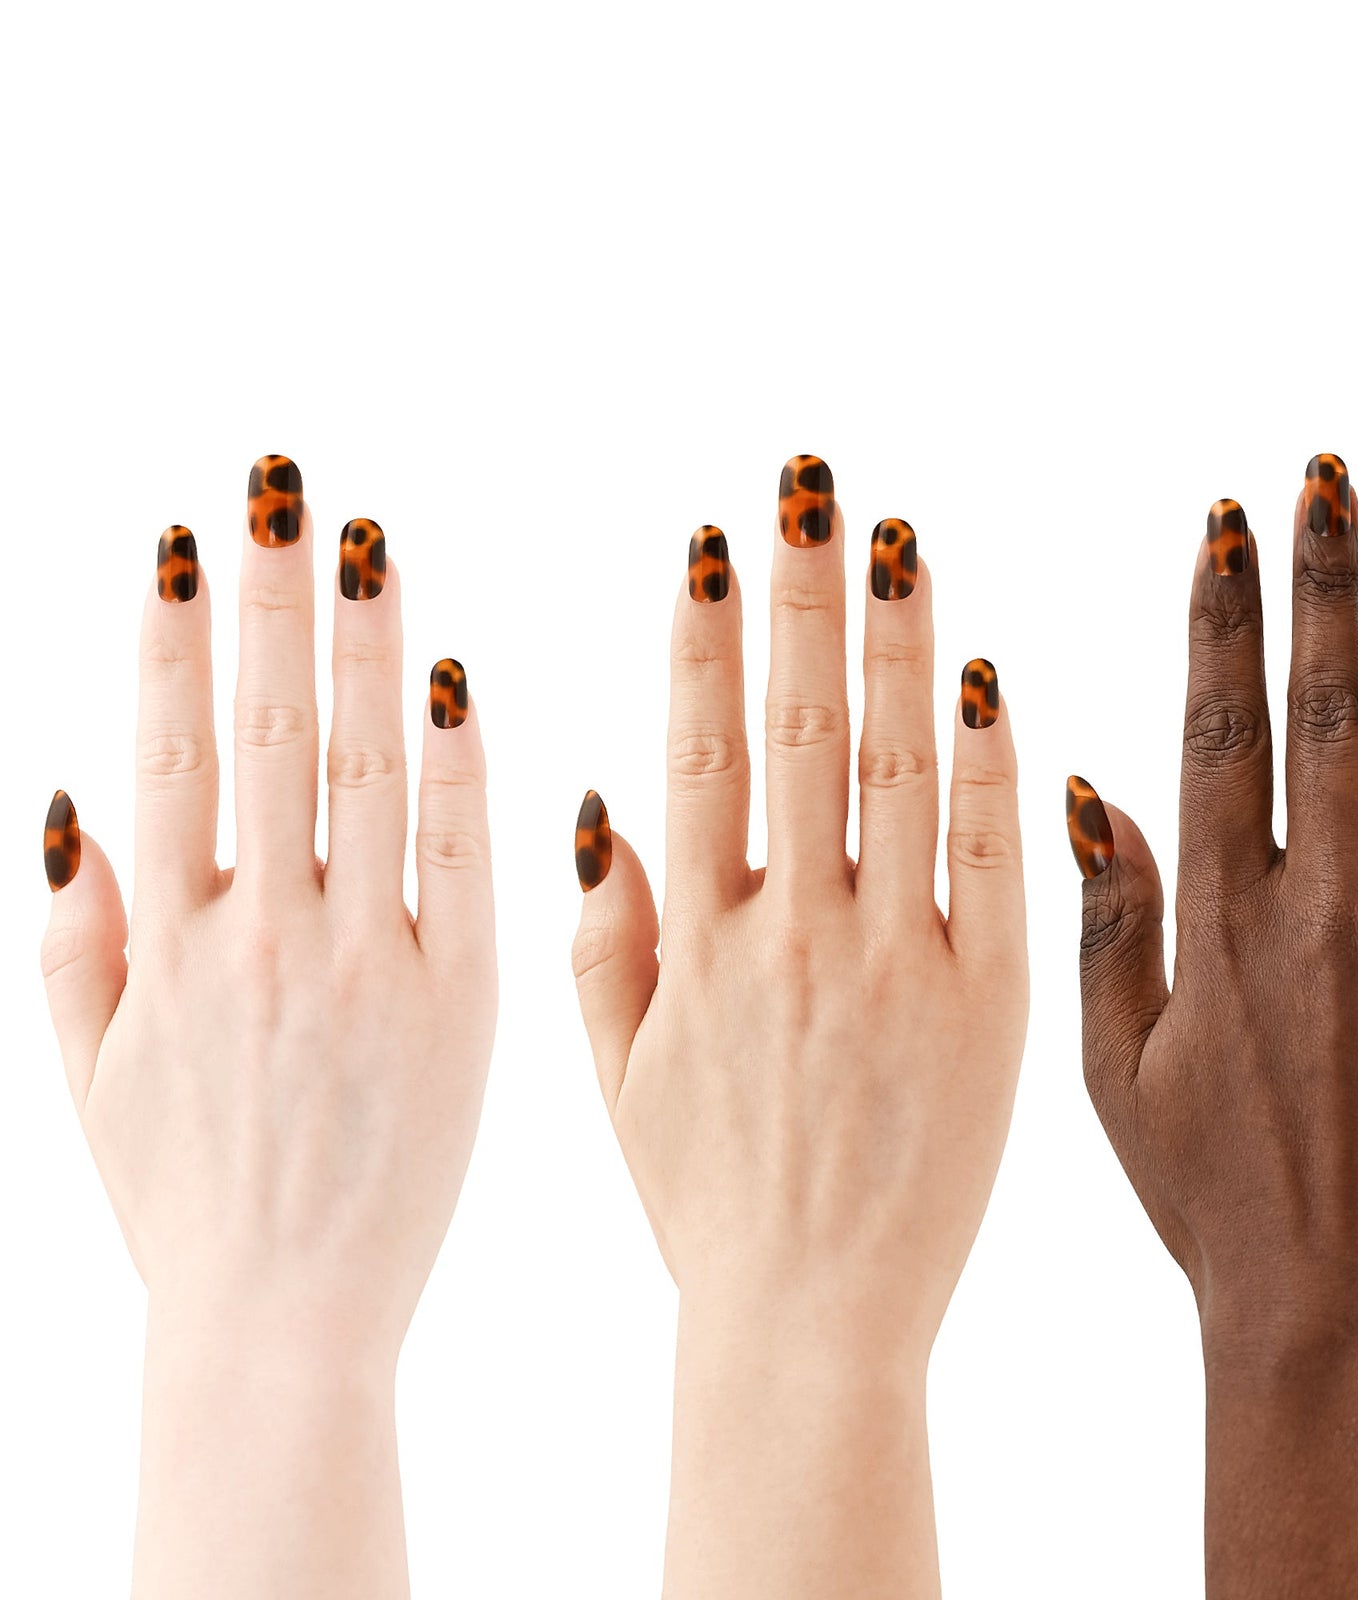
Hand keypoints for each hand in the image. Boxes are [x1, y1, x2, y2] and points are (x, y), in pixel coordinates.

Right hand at [40, 460, 496, 1598]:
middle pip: (264, 732)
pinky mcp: (459, 1003)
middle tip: (280, 486)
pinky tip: (455, 678)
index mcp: (167, 942)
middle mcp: (261, 935)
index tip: (185, 538)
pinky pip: (461, 862)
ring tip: (364, 542)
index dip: (172, 637)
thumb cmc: (185, 1200)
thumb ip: (72, 935)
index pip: (171, 751)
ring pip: (363, 773)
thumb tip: (68, 800)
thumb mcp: (90, 1072)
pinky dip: (458, 768)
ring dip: (363, 647)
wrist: (281, 1325)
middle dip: (269, 600)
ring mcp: (366, 963)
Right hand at [572, 459, 1028, 1598]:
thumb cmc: (704, 1205)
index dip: (706, 638)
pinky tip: (989, 672)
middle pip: (801, 730)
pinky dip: (993, 765)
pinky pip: (996, 864)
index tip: (716, 540)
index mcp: (696, 944)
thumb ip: (604, 934)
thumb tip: (601, 798)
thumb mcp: (616, 1077)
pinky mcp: (993, 1011)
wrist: (811, 1332)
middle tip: (809, 485)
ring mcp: (900, 968)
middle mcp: (794, 937)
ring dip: (897, 644)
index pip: (702, 752)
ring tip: (894, 538)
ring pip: (900, 772)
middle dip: (800, 596)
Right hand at [1074, 458, 1357, 1595]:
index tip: (1229, 524)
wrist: (1346, 1313)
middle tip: (1325, 473)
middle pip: (1330, 707)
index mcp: (1223, 925)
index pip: (1224, 729)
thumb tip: (1085, 785)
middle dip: (1325, 578)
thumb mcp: (1112, 1066)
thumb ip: (1106, 919)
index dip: (1227, 617)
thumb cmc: (1208, 1194)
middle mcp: (1329, 911)